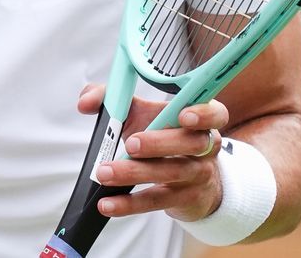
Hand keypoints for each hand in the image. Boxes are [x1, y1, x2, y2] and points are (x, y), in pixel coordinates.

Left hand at [77, 83, 229, 222]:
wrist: (190, 180)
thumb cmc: (162, 136)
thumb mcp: (141, 113)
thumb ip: (111, 98)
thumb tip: (85, 103)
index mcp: (200, 119)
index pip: (214, 113)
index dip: (202, 114)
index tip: (182, 115)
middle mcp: (206, 147)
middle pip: (191, 143)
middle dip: (159, 143)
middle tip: (130, 144)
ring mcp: (198, 175)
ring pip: (171, 173)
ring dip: (134, 173)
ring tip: (104, 173)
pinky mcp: (184, 200)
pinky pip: (157, 201)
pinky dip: (129, 203)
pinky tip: (107, 203)